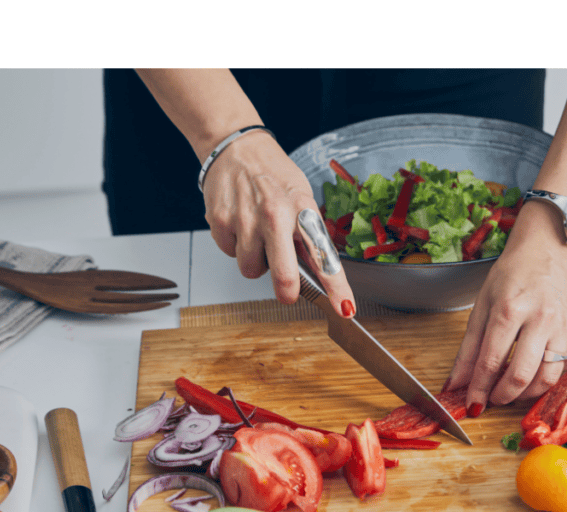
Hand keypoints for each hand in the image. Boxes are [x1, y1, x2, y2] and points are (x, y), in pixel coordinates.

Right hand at [202, 132, 355, 316]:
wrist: (236, 148)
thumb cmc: (273, 175)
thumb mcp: (301, 197)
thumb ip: (307, 234)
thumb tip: (317, 273)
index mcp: (302, 209)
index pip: (324, 256)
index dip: (336, 288)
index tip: (345, 309)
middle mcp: (275, 215)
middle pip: (284, 275)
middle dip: (287, 291)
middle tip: (288, 293)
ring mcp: (246, 220)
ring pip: (251, 270)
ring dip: (255, 261)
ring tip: (257, 235)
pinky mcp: (221, 222)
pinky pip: (230, 254)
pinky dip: (235, 247)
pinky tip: (240, 225)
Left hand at [444, 200, 566, 410]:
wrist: (548, 251)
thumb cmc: (512, 275)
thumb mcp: (482, 306)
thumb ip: (468, 349)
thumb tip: (456, 384)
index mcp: (510, 308)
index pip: (491, 360)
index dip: (479, 389)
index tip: (472, 405)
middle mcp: (541, 318)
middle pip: (521, 375)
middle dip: (502, 396)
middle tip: (491, 399)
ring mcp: (563, 326)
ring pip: (546, 379)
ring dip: (524, 395)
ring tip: (509, 391)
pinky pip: (560, 369)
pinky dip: (542, 380)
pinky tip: (529, 376)